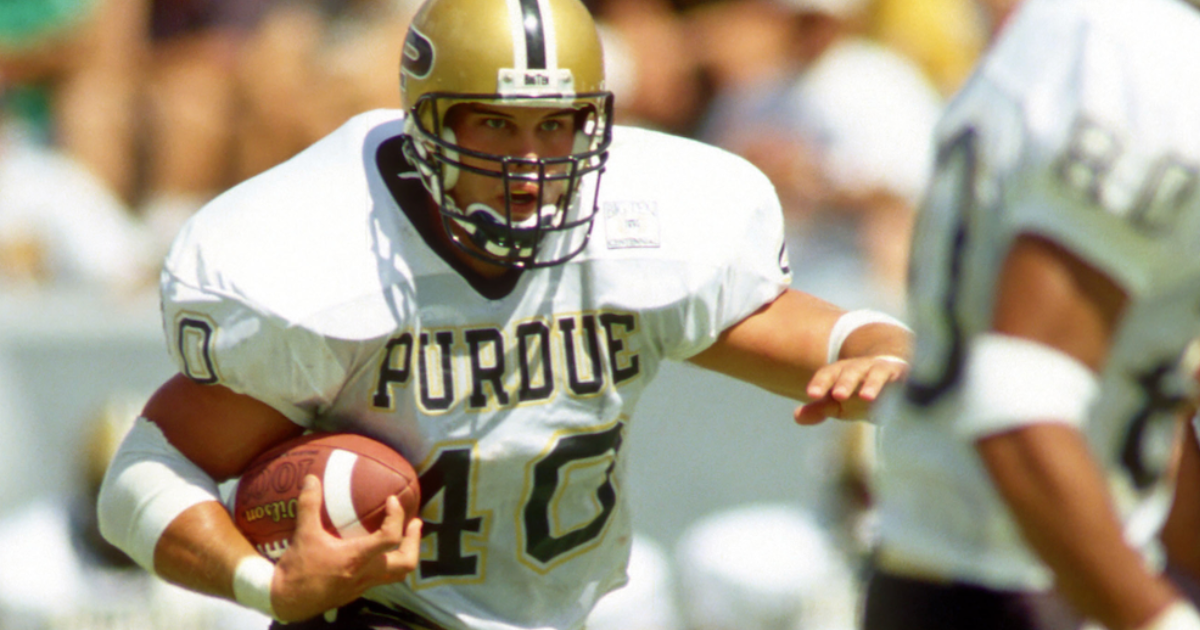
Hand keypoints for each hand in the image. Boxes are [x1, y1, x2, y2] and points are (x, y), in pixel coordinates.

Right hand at [270, 475, 422, 621]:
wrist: (288, 602)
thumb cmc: (297, 569)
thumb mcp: (303, 534)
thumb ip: (309, 505)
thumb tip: (312, 479)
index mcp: (357, 558)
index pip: (390, 538)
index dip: (397, 517)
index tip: (393, 501)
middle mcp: (366, 573)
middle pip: (405, 562)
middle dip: (414, 541)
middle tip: (415, 523)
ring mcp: (363, 585)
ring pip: (397, 574)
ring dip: (405, 554)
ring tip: (406, 537)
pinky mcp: (356, 591)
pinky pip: (381, 578)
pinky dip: (387, 563)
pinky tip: (377, 552)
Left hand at [794, 355, 908, 424]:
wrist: (889, 369)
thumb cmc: (858, 392)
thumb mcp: (838, 403)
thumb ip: (819, 409)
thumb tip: (796, 417)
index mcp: (841, 372)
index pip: (828, 374)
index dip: (820, 383)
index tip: (812, 394)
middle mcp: (861, 368)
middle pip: (851, 371)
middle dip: (845, 382)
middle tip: (838, 395)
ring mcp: (882, 369)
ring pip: (877, 374)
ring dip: (872, 384)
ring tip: (867, 398)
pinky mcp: (903, 375)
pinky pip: (901, 379)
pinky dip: (899, 385)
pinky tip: (899, 397)